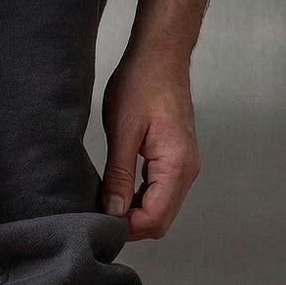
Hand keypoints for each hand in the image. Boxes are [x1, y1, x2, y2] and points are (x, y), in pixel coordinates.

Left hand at [101, 48, 200, 240]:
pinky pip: (161, 194)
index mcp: (176, 165)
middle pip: (160, 221)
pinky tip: (118, 192)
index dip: (126, 227)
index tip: (99, 222)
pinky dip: (140, 200)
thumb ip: (119, 175)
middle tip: (98, 216)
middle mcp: (187, 170)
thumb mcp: (122, 131)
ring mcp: (185, 166)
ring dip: (135, 213)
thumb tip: (113, 211)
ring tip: (105, 204)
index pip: (154, 219)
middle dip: (130, 225)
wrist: (161, 56)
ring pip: (161, 210)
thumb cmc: (142, 83)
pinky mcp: (177, 161)